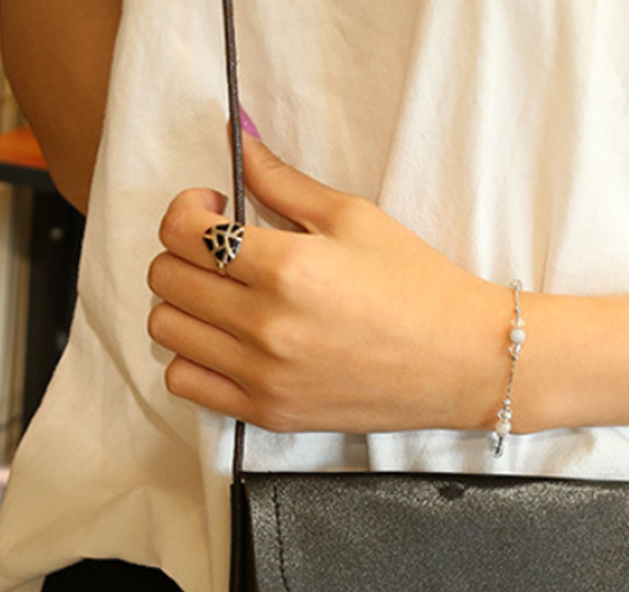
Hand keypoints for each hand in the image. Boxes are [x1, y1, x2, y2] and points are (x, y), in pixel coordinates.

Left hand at [147, 133, 506, 433]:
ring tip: (225, 297)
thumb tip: (236, 141)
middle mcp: (265, 327)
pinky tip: (226, 344)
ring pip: (167, 330)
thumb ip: (283, 181)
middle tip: (222, 250)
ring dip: (185, 303)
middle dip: (184, 251)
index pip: (182, 230)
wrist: (462, 361)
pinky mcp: (270, 413)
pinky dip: (192, 358)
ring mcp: (264, 377)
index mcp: (286, 268)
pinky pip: (186, 384)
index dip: (187, 209)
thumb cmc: (418, 287)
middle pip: (165, 278)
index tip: (215, 208)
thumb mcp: (355, 219)